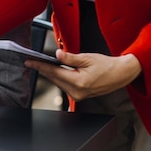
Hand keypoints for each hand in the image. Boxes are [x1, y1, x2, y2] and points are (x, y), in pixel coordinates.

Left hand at [25, 49, 141, 100]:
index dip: (40, 66)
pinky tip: (53, 72)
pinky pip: (64, 86)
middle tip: (31, 62)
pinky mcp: (79, 96)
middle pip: (54, 79)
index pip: (54, 72)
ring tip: (39, 65)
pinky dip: (58, 78)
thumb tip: (57, 55)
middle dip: (42, 70)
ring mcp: (78, 96)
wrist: (120, 74)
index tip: (30, 62)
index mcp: (79, 82)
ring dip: (49, 74)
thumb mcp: (87, 58)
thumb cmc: (107, 66)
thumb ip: (70, 58)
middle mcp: (77, 92)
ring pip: (58, 83)